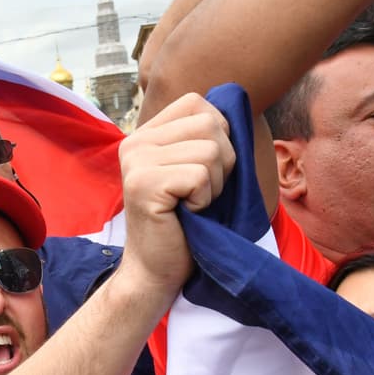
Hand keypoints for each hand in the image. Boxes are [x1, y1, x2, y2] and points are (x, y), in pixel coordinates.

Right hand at [118, 91, 234, 294]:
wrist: (157, 271)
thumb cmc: (185, 223)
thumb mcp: (195, 169)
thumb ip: (205, 136)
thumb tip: (237, 103)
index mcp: (146, 134)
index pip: (199, 103)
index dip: (218, 136)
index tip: (200, 172)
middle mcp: (135, 142)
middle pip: (211, 124)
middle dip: (222, 164)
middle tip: (198, 193)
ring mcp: (136, 162)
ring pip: (211, 150)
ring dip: (214, 185)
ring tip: (191, 204)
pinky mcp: (143, 184)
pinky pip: (200, 176)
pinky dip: (204, 201)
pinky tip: (186, 214)